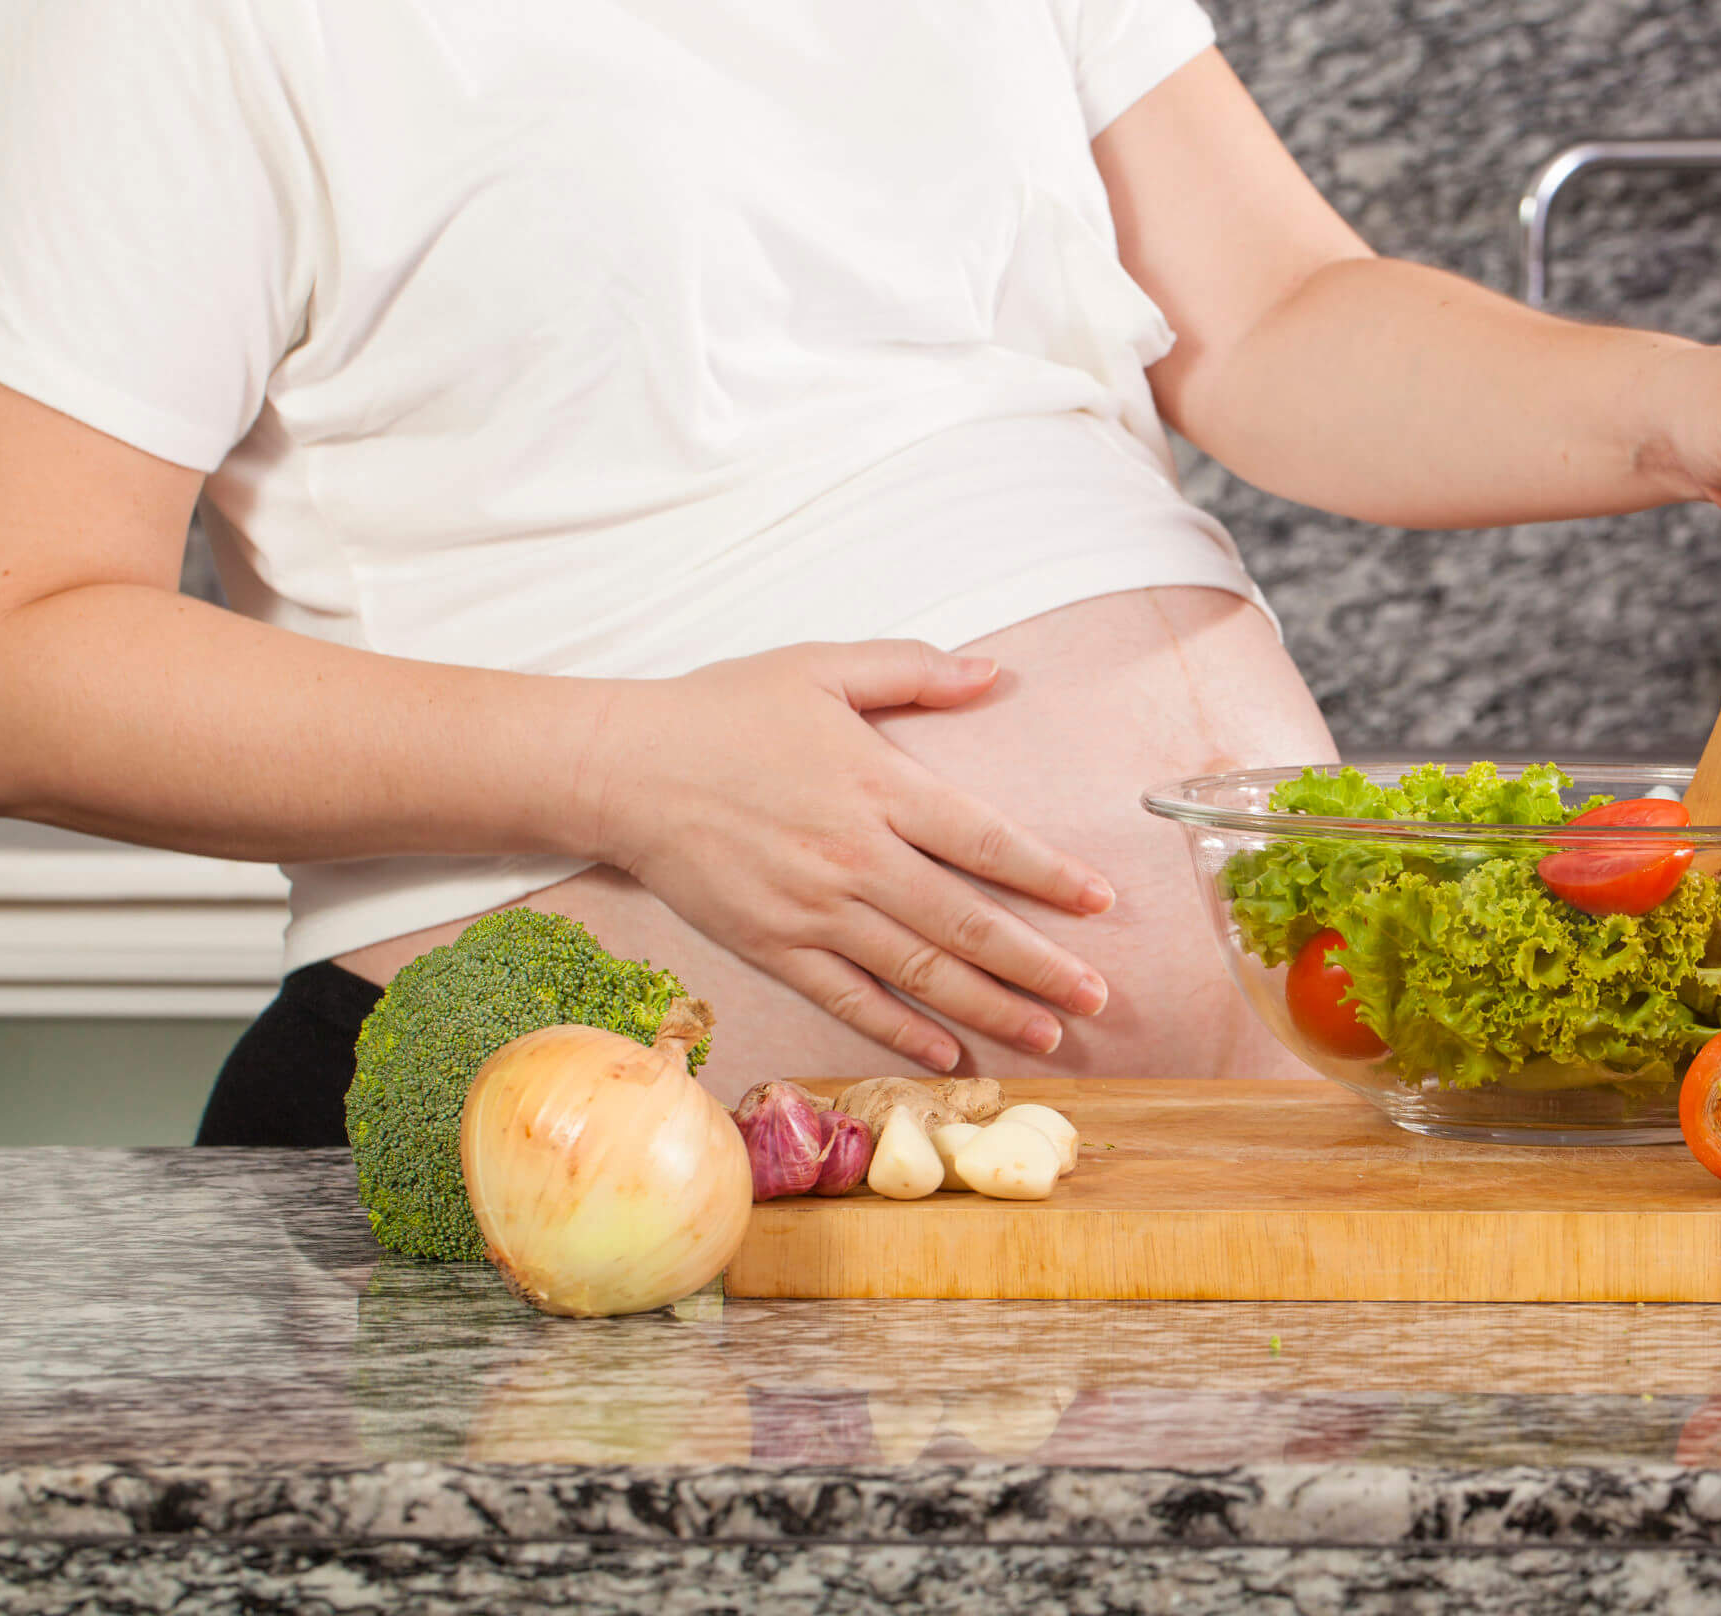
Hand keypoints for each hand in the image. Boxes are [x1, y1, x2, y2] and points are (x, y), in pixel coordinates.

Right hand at [577, 642, 1113, 1072]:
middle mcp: (855, 857)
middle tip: (1099, 997)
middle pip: (966, 923)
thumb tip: (994, 674)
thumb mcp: (823, 667)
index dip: (1048, 876)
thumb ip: (914, 671)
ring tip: (1051, 1034)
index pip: (984, 840)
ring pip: (920, 972)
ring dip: (992, 1007)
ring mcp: (813, 910)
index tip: (1101, 903)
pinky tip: (952, 1053)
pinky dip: (904, 1031)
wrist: (619, 768)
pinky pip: (851, 999)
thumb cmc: (723, 711)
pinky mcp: (773, 947)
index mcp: (878, 786)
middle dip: (1041, 965)